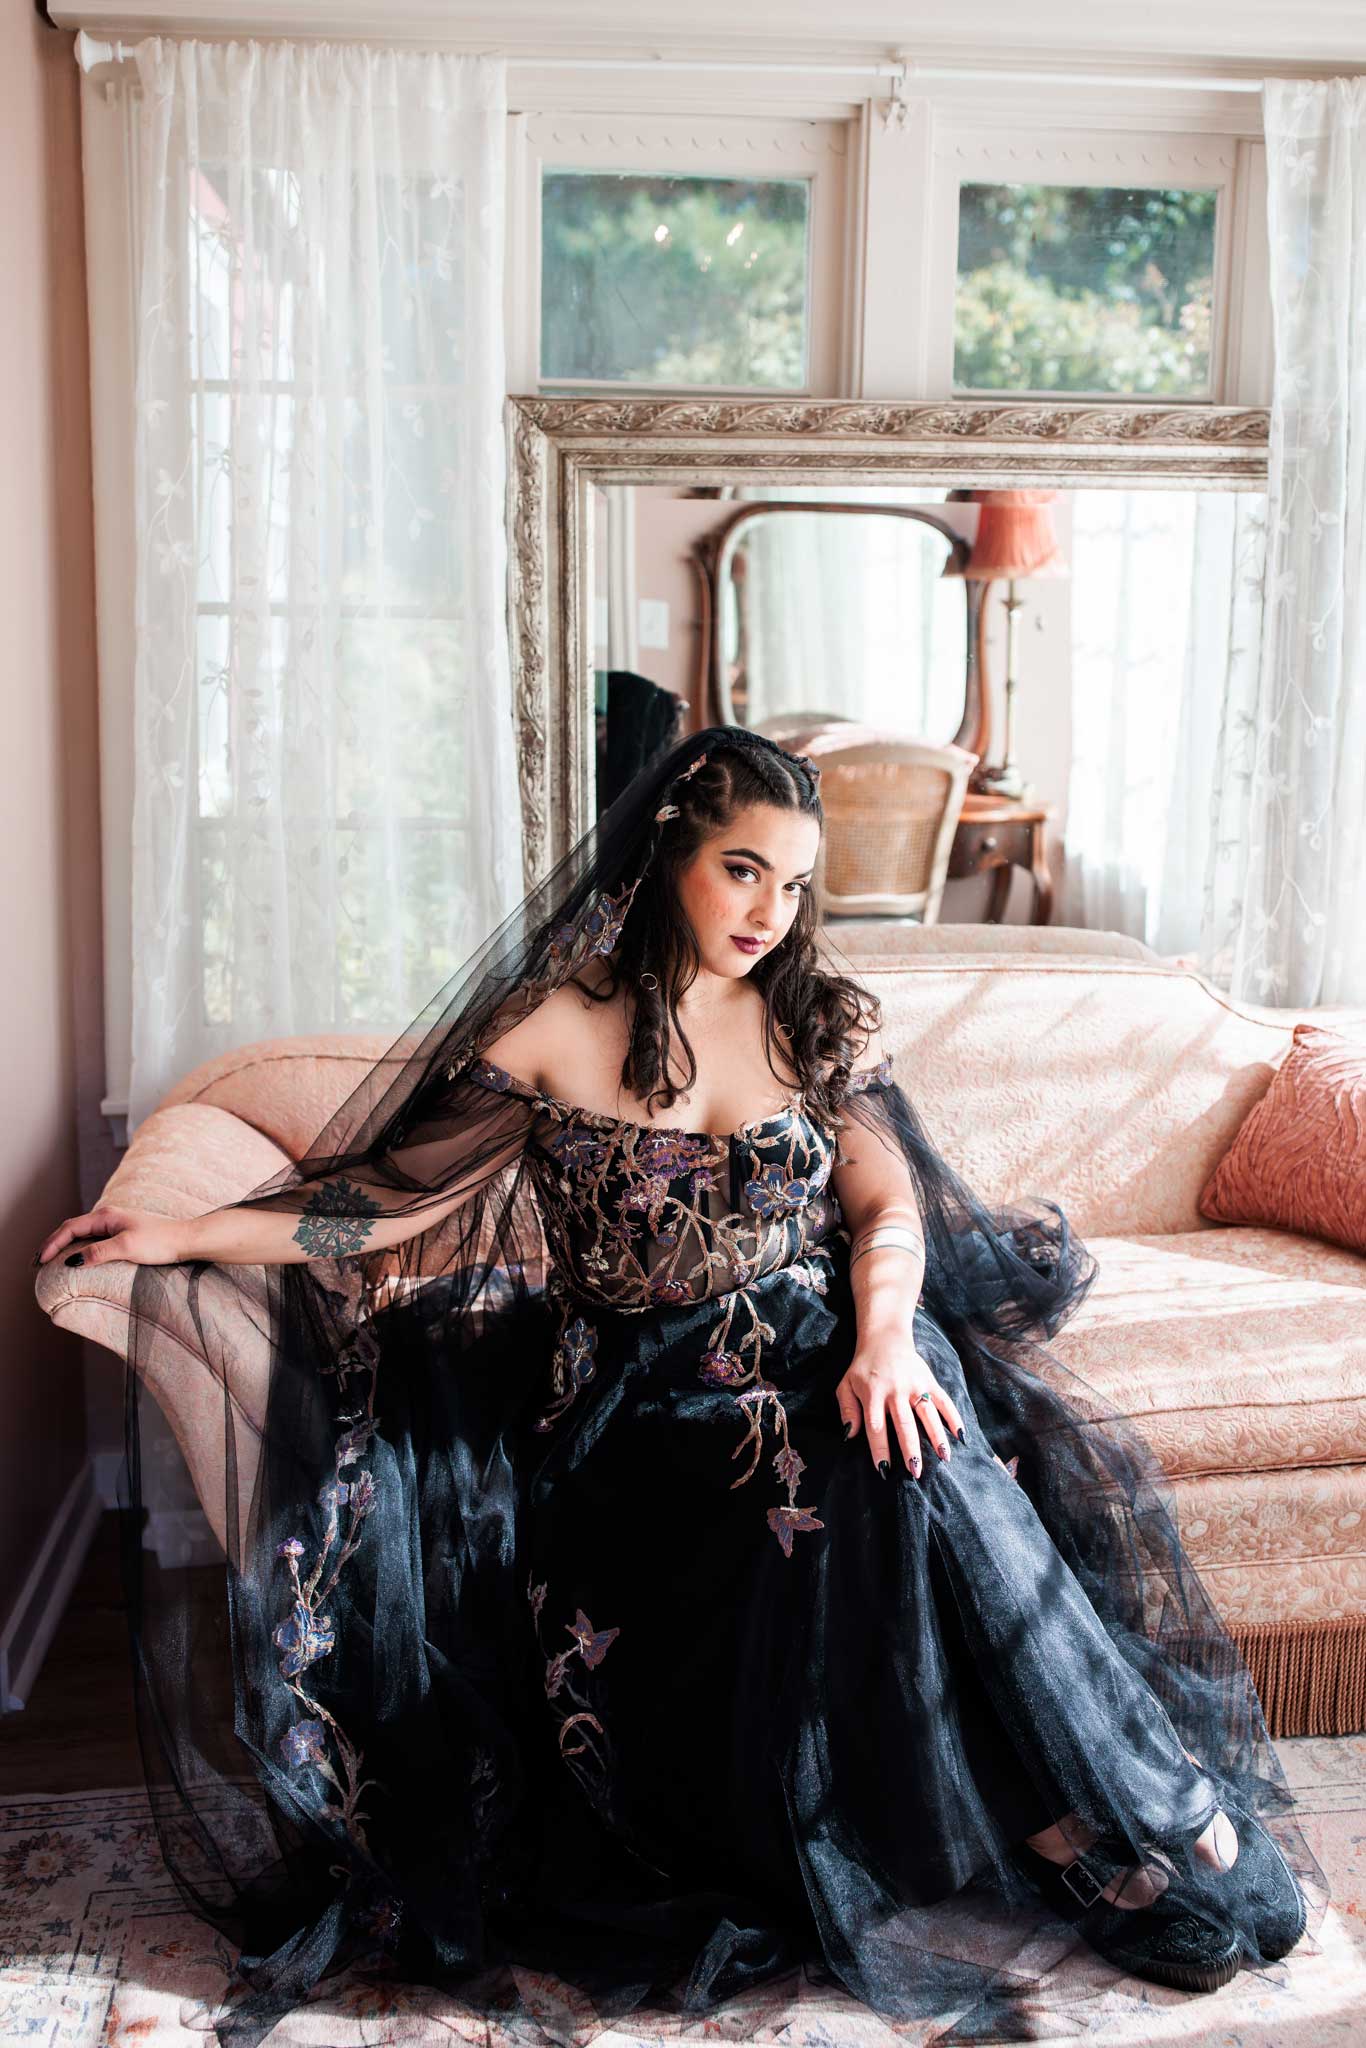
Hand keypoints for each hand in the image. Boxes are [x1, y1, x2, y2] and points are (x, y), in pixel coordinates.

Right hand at [34, 1206, 185, 1271]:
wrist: (186, 1239)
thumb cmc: (160, 1242)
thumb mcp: (127, 1248)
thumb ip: (98, 1253)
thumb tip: (72, 1260)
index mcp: (106, 1216)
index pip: (70, 1228)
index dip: (52, 1243)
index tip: (40, 1260)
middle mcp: (109, 1216)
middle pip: (72, 1228)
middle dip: (52, 1243)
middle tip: (36, 1261)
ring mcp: (116, 1224)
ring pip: (81, 1232)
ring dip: (63, 1245)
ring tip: (49, 1259)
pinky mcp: (123, 1233)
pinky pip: (92, 1238)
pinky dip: (77, 1246)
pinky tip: (75, 1257)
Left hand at [835, 1328, 964, 1478]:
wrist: (884, 1338)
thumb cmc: (862, 1368)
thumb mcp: (846, 1385)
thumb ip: (847, 1410)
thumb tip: (850, 1435)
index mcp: (873, 1394)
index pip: (876, 1427)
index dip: (880, 1448)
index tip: (884, 1469)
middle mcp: (895, 1391)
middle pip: (904, 1424)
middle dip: (911, 1449)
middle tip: (916, 1472)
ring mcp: (915, 1385)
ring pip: (927, 1414)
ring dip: (936, 1436)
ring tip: (944, 1457)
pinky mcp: (929, 1380)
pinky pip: (944, 1400)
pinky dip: (953, 1417)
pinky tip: (961, 1436)